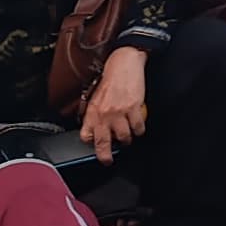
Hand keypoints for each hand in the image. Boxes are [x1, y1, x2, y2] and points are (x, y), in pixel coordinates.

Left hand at [80, 45, 151, 162]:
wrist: (123, 65)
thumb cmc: (111, 80)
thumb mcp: (95, 97)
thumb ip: (95, 114)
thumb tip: (94, 129)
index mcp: (92, 111)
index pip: (86, 135)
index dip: (90, 143)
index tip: (95, 146)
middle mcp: (104, 114)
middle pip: (103, 143)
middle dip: (105, 156)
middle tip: (108, 160)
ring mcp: (119, 112)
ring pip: (124, 137)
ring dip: (127, 140)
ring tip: (128, 136)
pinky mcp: (134, 108)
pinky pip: (138, 128)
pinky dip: (139, 130)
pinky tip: (138, 127)